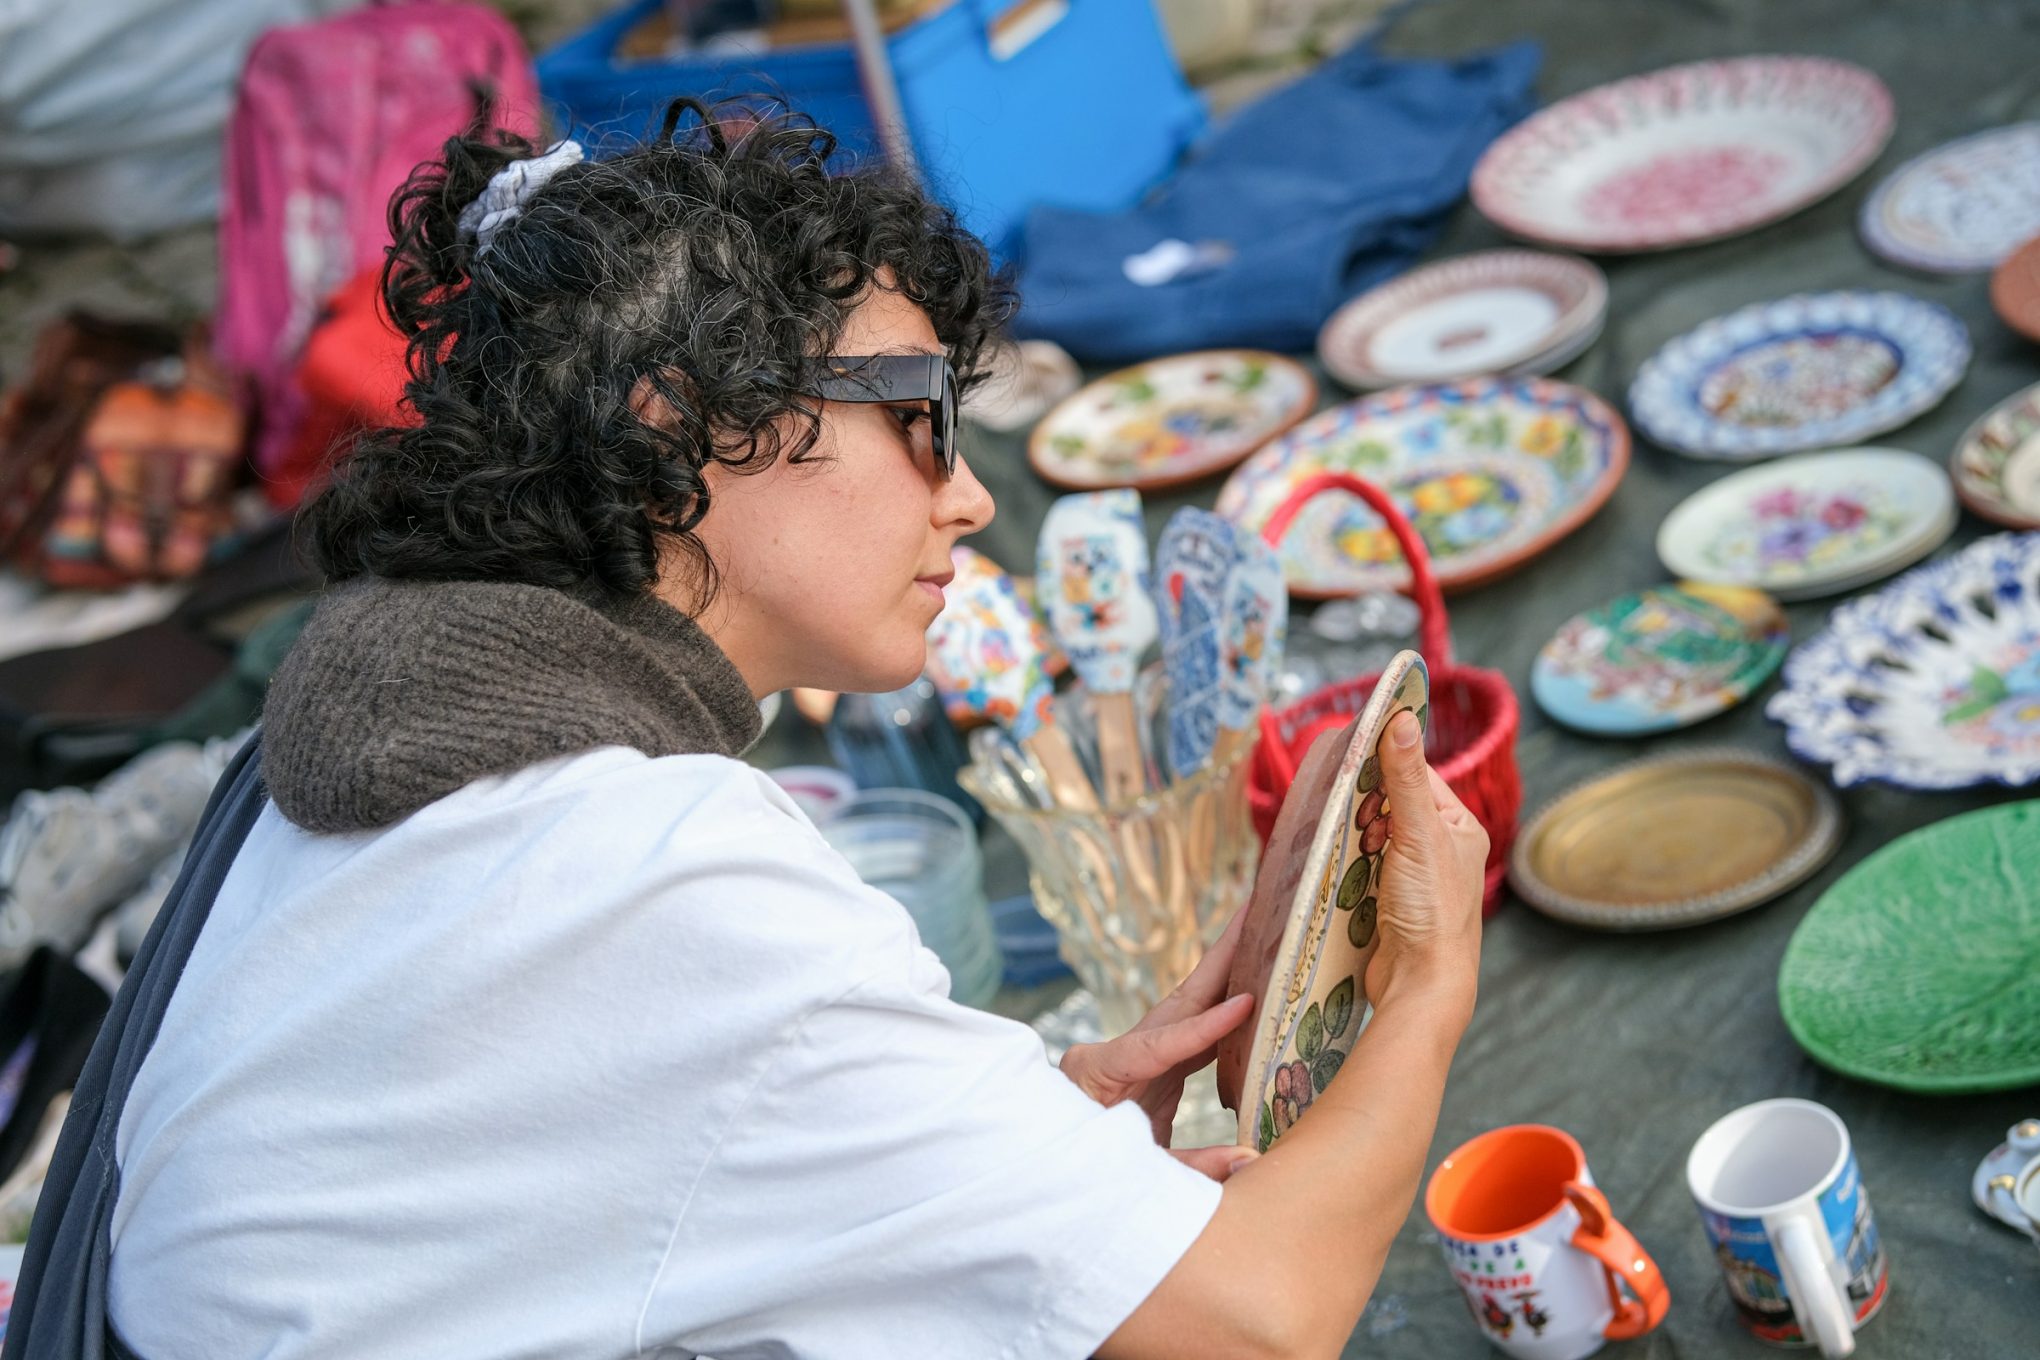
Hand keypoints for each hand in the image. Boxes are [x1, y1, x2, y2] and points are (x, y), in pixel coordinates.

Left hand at [1060, 907, 1259, 1182]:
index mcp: (1098, 1074)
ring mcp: (1135, 1054)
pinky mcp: (1153, 1065)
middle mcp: (1115, 1052)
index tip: (1243, 1004)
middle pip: (1176, 1002)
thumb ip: (1191, 1168)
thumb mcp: (1137, 1175)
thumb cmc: (1088, 1175)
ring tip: (1261, 932)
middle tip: (1255, 911)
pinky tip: (1254, 988)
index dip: (1203, 1029)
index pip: (1157, 1046)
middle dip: (1219, 958)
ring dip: (1226, 972)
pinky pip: (1195, 1029)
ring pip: (1188, 1007)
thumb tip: (1251, 1162)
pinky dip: (1224, 1008)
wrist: (1054, 1172)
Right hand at [1361, 711, 1485, 1019]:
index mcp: (1461, 829)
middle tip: (1359, 821)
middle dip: (1368, 807)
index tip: (1354, 761)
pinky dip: (1350, 863)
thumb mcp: (1417, 834)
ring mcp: (1416, 878)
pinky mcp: (1391, 902)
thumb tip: (1401, 718)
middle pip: (1393, 805)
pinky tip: (1345, 870)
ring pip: (1375, 837)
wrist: (1421, 985)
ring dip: (1357, 837)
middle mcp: (1442, 850)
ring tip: (1357, 849)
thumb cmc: (1431, 912)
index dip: (1386, 766)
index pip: (1418, 776)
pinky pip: (1363, 868)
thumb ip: (1406, 777)